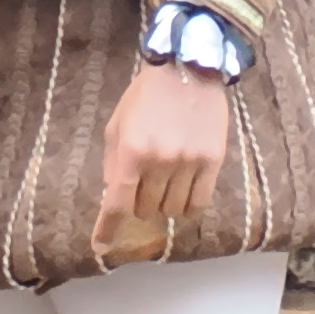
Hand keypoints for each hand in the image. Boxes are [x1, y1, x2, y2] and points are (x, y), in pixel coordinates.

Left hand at [93, 58, 234, 259]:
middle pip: (146, 209)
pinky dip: (187, 206)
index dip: (107, 229)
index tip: (101, 246)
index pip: (117, 203)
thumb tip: (112, 197)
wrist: (189, 68)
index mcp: (132, 150)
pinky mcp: (212, 160)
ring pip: (172, 210)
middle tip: (144, 185)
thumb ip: (113, 163)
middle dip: (139, 204)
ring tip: (165, 183)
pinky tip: (183, 193)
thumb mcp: (118, 124)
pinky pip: (199, 202)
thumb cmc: (146, 96)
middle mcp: (161, 160)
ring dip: (164, 204)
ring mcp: (189, 162)